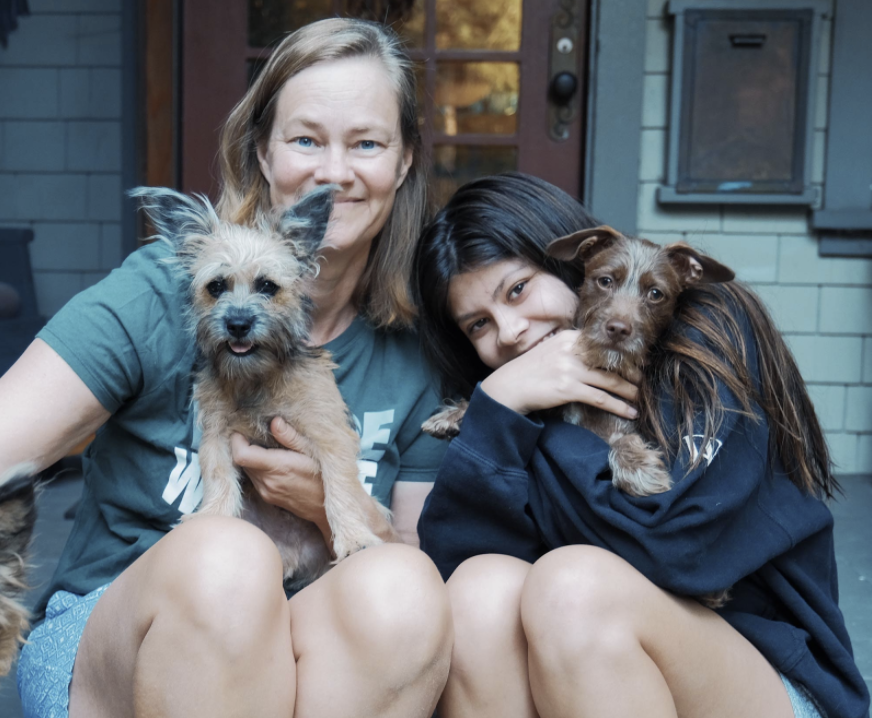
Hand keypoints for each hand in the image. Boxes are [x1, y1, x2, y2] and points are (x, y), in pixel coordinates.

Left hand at [230, 417, 329, 536]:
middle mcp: (268, 482)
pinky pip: (254, 478)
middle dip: (244, 445)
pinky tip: (271, 461)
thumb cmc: (324, 477)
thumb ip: (291, 437)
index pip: (242, 455)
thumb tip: (274, 422)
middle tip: (255, 432)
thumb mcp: (313, 452)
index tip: (243, 429)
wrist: (327, 508)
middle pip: (241, 460)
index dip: (237, 441)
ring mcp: (266, 492)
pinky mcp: (267, 497)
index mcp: (278, 468)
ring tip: (265, 446)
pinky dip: (257, 467)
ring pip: (246, 469)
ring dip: (250, 456)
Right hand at [480, 330, 638, 417]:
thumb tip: (594, 357)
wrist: (507, 386)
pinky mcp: (568, 388)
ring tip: (639, 398)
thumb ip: (571, 349)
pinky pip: (601, 398)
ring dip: (629, 391)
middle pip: (611, 362)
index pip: (604, 345)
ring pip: (610, 381)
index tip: (636, 364)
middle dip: (631, 374)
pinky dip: (619, 406)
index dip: (623, 356)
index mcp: (569, 337)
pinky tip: (630, 412)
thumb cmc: (529, 371)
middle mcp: (572, 350)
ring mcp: (570, 369)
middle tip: (641, 382)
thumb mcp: (550, 350)